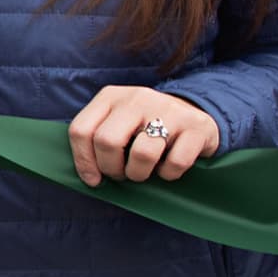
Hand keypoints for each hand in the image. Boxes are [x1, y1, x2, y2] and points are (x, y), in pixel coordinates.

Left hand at [68, 85, 219, 185]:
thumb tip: (89, 177)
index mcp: (110, 96)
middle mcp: (136, 98)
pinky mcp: (196, 125)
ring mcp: (168, 109)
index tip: (93, 179)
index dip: (83, 161)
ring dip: (139, 174)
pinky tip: (167, 167)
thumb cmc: (144, 125)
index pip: (81, 130)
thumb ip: (97, 140)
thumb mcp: (116, 122)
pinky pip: (176, 163)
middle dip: (111, 168)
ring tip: (142, 172)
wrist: (192, 111)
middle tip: (121, 174)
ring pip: (142, 154)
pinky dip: (168, 174)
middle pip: (107, 141)